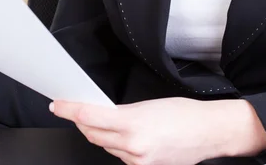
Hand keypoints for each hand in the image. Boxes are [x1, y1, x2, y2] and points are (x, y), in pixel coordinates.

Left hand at [51, 96, 265, 164]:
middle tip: (71, 108)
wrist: (207, 132)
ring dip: (96, 133)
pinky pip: (119, 156)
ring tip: (95, 119)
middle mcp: (133, 146)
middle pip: (93, 134)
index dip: (70, 110)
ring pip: (105, 146)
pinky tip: (117, 136)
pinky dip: (114, 145)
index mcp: (133, 123)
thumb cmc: (183, 113)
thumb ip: (123, 113)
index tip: (58, 105)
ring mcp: (137, 161)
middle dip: (80, 121)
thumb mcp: (149, 105)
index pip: (91, 116)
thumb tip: (101, 114)